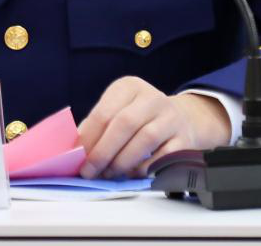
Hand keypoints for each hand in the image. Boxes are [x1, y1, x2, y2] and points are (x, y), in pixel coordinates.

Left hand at [77, 76, 230, 178]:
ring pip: (145, 140)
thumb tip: (75, 150)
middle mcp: (153, 98)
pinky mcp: (184, 138)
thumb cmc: (139, 118)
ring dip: (122, 161)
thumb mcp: (118, 111)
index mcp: (130, 87)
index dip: (89, 137)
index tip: (77, 157)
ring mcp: (171, 117)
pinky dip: (143, 168)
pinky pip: (162, 157)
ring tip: (108, 173)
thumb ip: (97, 127)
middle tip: (89, 171)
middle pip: (124, 124)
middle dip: (103, 152)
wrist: (181, 119)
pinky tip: (131, 173)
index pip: (105, 112)